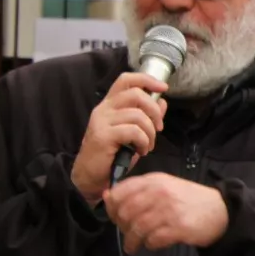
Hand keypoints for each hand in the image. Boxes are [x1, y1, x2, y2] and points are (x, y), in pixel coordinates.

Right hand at [71, 72, 168, 203]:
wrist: (91, 176)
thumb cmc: (112, 154)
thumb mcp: (133, 132)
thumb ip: (146, 115)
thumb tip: (162, 101)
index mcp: (110, 104)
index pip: (126, 80)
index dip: (147, 80)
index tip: (163, 88)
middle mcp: (104, 109)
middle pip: (136, 94)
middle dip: (154, 111)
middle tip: (158, 128)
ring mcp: (102, 121)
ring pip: (138, 115)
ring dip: (150, 132)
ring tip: (147, 145)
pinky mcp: (103, 135)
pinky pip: (134, 131)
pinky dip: (144, 142)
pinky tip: (141, 151)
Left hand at [105, 173, 229, 254]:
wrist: (221, 211)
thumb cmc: (189, 199)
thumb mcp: (164, 187)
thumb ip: (137, 190)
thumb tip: (107, 196)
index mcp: (155, 180)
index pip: (121, 192)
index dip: (113, 207)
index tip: (116, 217)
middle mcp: (160, 192)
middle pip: (126, 212)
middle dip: (122, 227)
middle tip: (127, 234)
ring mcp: (169, 210)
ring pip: (137, 228)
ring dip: (132, 241)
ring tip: (134, 246)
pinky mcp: (178, 227)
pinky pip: (153, 239)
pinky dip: (149, 244)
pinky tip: (153, 243)